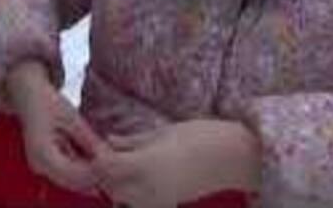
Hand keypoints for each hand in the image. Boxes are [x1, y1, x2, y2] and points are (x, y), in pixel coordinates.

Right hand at [7, 61, 104, 194]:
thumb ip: (88, 140)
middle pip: (72, 182)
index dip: (95, 172)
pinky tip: (93, 160)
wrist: (28, 94)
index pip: (74, 174)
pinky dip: (80, 170)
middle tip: (113, 166)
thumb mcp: (72, 118)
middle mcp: (39, 166)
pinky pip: (65, 174)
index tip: (111, 164)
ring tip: (105, 162)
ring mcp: (40, 166)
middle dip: (93, 177)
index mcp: (43, 154)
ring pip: (70, 181)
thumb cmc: (47, 101)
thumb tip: (107, 156)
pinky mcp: (44, 164)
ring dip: (88, 175)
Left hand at [94, 120, 261, 207]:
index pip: (105, 166)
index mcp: (144, 166)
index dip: (97, 155)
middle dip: (104, 171)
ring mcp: (157, 200)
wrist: (236, 158)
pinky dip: (132, 191)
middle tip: (105, 151)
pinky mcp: (167, 205)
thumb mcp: (163, 133)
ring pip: (122, 197)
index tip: (95, 143)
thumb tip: (109, 141)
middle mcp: (147, 189)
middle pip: (109, 185)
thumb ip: (133, 141)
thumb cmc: (202, 136)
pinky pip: (139, 201)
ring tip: (122, 162)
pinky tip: (138, 175)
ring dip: (116, 182)